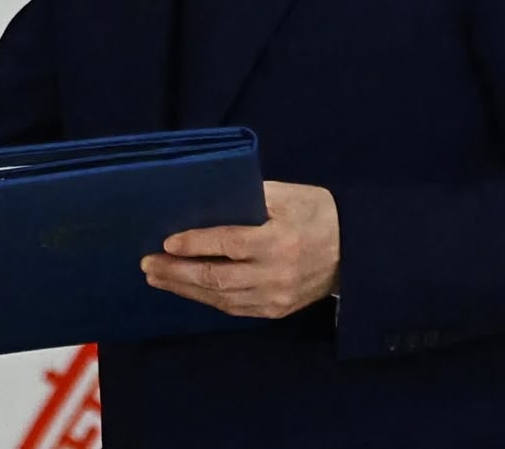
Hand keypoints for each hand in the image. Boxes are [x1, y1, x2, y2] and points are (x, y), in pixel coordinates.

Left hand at [141, 181, 339, 319]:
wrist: (357, 250)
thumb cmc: (317, 212)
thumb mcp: (287, 194)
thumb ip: (248, 196)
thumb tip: (205, 197)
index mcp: (279, 241)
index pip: (228, 244)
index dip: (195, 244)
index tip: (166, 241)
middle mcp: (276, 274)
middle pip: (217, 278)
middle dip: (177, 272)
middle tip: (147, 264)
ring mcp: (277, 297)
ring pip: (222, 298)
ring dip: (185, 289)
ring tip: (156, 277)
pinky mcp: (278, 311)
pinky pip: (235, 309)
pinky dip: (207, 300)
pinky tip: (186, 290)